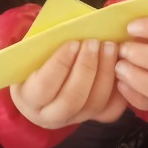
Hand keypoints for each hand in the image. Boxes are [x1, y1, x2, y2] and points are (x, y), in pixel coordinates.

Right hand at [10, 39, 126, 128]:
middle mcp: (49, 115)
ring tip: (110, 47)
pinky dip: (119, 90)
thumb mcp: (33, 53)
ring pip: (94, 104)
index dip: (60, 64)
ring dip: (105, 74)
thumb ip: (45, 45)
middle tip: (93, 43)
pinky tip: (119, 66)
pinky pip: (110, 110)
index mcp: (28, 98)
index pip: (44, 86)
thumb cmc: (37, 61)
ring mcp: (74, 119)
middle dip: (86, 68)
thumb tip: (69, 28)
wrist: (45, 85)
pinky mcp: (94, 118)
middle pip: (71, 99)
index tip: (73, 43)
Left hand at [114, 13, 147, 111]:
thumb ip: (136, 14)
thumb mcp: (146, 17)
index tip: (130, 27)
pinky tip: (119, 83)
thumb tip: (113, 15)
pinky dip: (133, 96)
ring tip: (119, 68)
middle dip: (147, 56)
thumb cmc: (147, 31)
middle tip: (124, 50)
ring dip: (140, 79)